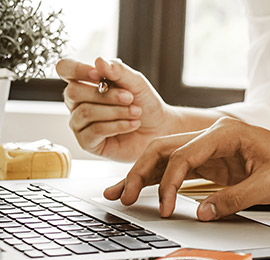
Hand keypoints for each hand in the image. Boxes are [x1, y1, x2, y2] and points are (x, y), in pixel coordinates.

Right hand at [56, 57, 175, 161]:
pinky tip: (133, 124)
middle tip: (130, 98)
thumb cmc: (145, 103)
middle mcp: (78, 103)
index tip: (98, 74)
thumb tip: (98, 61)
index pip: (65, 69)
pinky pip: (94, 131)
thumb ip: (118, 71)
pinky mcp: (87, 142)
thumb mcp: (136, 82)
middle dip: (105, 95)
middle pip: (73, 92)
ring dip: (115, 111)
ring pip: (85, 113)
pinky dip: (117, 126)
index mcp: (85, 83)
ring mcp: (80, 123)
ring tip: (136, 112)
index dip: (77, 69)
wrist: (159, 128)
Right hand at [104, 117, 269, 220]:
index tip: (166, 208)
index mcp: (225, 133)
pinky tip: (145, 190)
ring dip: (144, 174)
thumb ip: (233, 199)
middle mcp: (213, 136)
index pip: (183, 155)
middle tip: (123, 195)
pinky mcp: (212, 163)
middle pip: (165, 149)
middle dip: (141, 172)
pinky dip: (160, 180)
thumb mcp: (267, 185)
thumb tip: (202, 213)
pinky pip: (179, 169)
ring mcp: (210, 149)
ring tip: (122, 192)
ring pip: (167, 157)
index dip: (169, 183)